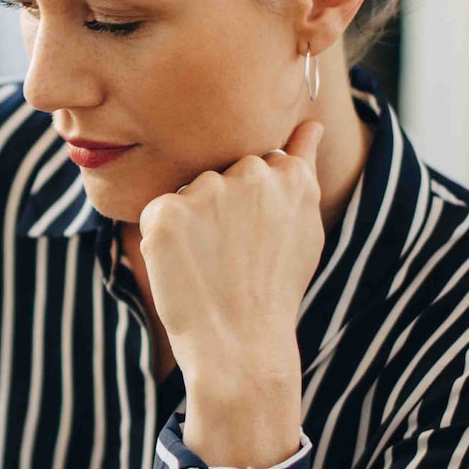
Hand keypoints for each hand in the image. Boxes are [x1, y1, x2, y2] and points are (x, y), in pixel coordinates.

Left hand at [136, 120, 324, 468]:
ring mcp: (208, 189)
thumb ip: (302, 167)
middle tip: (231, 256)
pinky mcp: (166, 210)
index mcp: (289, 175)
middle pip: (221, 171)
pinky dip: (163, 239)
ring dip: (192, 221)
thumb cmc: (272, 290)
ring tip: (210, 265)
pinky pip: (157, 210)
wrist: (240, 347)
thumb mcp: (304, 226)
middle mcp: (251, 172)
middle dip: (221, 205)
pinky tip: (186, 269)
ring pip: (189, 191)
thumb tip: (312, 122)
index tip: (254, 238)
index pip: (258, 161)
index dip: (251, 204)